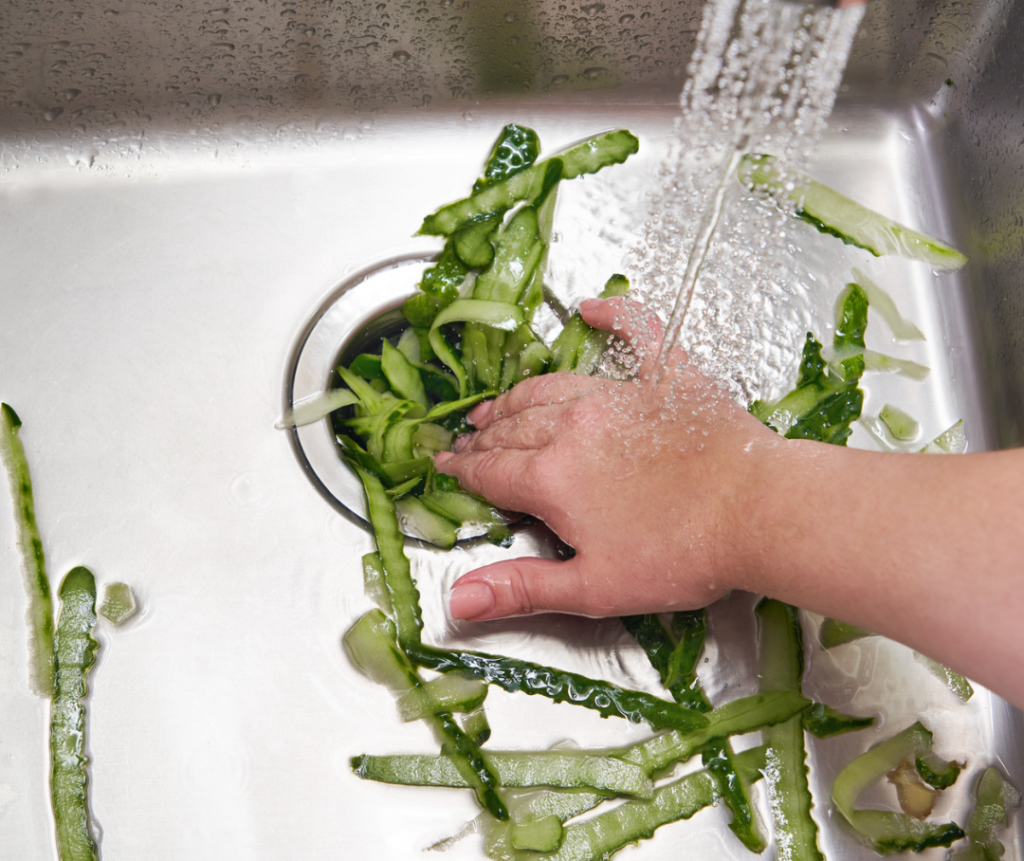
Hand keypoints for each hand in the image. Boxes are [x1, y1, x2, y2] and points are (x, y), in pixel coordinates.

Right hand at [435, 297, 783, 621]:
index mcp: (552, 477)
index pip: (490, 470)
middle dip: (484, 435)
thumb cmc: (680, 555)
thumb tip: (456, 600)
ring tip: (498, 403)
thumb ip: (521, 589)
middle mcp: (574, 426)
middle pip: (513, 427)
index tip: (444, 465)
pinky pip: (636, 333)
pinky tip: (593, 307)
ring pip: (550, 388)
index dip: (462, 470)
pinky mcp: (666, 378)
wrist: (758, 512)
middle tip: (467, 438)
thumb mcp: (593, 588)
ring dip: (518, 396)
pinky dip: (614, 315)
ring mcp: (619, 396)